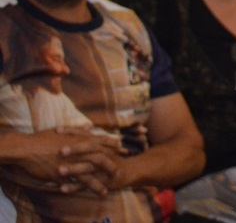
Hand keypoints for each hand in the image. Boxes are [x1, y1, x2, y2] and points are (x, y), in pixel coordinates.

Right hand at [10, 128, 124, 195]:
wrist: (27, 148)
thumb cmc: (42, 138)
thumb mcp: (62, 131)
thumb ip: (78, 130)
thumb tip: (88, 126)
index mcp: (79, 140)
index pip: (100, 142)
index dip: (112, 145)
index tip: (121, 148)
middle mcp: (79, 151)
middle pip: (100, 157)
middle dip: (112, 163)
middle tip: (121, 168)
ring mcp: (71, 163)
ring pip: (89, 174)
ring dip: (98, 183)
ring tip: (107, 191)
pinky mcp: (62, 174)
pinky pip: (75, 184)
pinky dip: (83, 190)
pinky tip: (87, 196)